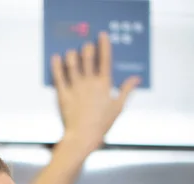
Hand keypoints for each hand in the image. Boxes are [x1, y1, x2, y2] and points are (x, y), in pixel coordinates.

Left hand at [51, 31, 139, 155]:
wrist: (82, 138)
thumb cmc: (101, 125)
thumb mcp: (118, 108)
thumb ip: (127, 90)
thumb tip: (137, 79)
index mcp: (104, 85)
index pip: (105, 59)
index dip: (104, 45)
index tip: (102, 35)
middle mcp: (90, 83)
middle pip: (88, 56)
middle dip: (87, 48)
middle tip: (86, 47)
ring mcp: (75, 88)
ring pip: (72, 62)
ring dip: (72, 55)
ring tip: (72, 54)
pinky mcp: (63, 95)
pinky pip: (58, 76)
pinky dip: (56, 65)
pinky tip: (56, 58)